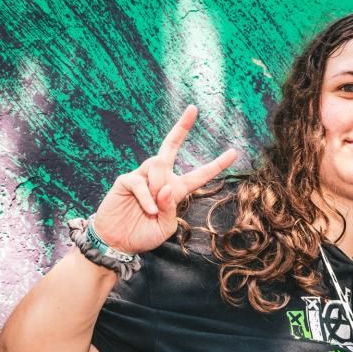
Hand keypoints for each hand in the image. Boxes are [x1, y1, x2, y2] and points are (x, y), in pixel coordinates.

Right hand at [92, 105, 237, 253]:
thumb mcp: (165, 228)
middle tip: (193, 109)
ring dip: (159, 188)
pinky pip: (140, 182)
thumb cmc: (143, 235)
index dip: (216, 165)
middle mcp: (160, 179)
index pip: (199, 175)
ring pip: (158, 166)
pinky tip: (149, 210)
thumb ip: (171, 208)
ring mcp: (142, 177)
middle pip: (171, 147)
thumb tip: (168, 186)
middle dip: (182, 127)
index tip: (234, 152)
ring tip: (154, 209)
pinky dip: (147, 197)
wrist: (118, 243)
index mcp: (176, 190)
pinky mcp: (126, 180)